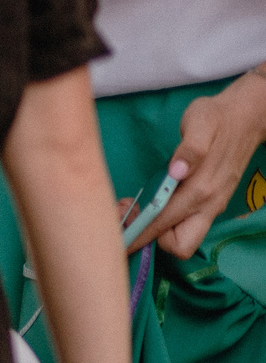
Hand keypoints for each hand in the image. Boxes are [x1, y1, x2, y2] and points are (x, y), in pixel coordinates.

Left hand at [133, 72, 265, 257]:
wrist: (245, 117)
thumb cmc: (216, 118)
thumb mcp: (200, 122)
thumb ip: (191, 147)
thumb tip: (177, 171)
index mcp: (201, 190)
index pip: (164, 225)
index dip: (138, 234)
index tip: (115, 233)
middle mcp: (207, 205)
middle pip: (178, 246)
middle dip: (149, 239)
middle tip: (126, 216)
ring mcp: (210, 206)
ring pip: (181, 238)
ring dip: (154, 231)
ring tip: (133, 206)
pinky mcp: (209, 203)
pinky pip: (185, 225)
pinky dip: (163, 222)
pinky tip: (147, 200)